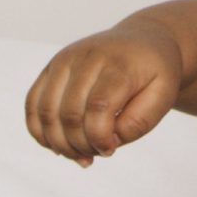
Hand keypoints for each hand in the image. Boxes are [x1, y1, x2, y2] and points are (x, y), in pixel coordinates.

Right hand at [26, 28, 180, 163]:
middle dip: (81, 145)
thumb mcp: (163, 96)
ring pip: (46, 111)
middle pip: (69, 113)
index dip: (99, 137)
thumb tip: (106, 142)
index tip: (111, 149)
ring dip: (59, 143)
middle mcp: (87, 57)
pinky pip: (33, 104)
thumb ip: (139, 122)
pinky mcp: (51, 67)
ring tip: (81, 155)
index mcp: (118, 63)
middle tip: (99, 153)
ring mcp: (65, 59)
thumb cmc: (155, 73)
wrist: (144, 40)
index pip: (98, 107)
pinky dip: (40, 131)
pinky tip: (59, 146)